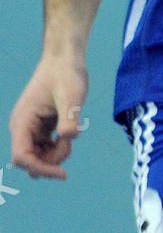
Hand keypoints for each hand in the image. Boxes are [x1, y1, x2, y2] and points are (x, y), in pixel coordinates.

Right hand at [9, 54, 87, 180]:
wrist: (65, 59)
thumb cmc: (66, 74)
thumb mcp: (72, 97)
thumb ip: (69, 118)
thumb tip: (69, 137)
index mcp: (22, 122)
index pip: (21, 157)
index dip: (40, 168)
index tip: (63, 173)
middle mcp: (23, 127)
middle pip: (30, 160)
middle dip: (51, 161)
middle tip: (70, 145)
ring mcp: (31, 127)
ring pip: (39, 155)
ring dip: (56, 154)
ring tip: (70, 134)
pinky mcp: (42, 125)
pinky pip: (46, 146)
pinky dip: (59, 146)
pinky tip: (69, 132)